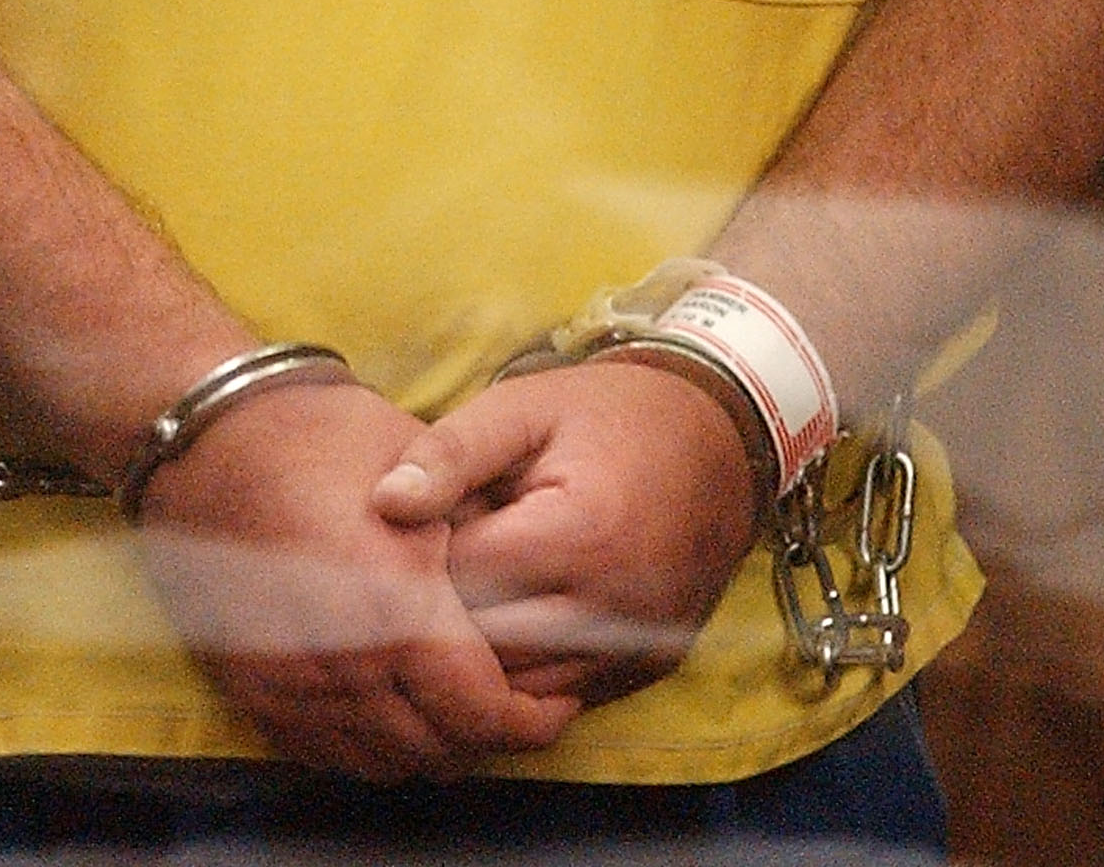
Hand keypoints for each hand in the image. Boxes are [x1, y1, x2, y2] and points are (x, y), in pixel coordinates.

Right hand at [133, 379, 581, 777]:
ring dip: (430, 746)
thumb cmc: (322, 438)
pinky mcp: (256, 691)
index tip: (553, 706)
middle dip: (486, 736)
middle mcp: (345, 666)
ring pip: (386, 761)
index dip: (530, 722)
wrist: (212, 439)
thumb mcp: (423, 472)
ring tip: (454, 708)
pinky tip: (391, 708)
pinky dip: (371, 745)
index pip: (482, 712)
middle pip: (439, 750)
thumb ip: (481, 537)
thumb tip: (531, 583)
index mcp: (397, 610)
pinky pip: (328, 753)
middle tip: (511, 707)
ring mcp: (294, 687)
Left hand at [372, 361, 758, 705]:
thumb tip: (383, 504)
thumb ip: (451, 453)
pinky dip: (525, 667)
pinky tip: (511, 617)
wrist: (719, 441)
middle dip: (445, 609)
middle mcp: (613, 608)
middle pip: (486, 645)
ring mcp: (634, 649)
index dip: (424, 556)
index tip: (417, 526)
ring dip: (481, 647)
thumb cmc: (610, 415)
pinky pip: (561, 695)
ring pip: (520, 686)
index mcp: (580, 534)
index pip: (463, 581)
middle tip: (433, 563)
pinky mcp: (646, 671)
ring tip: (469, 589)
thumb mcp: (525, 408)